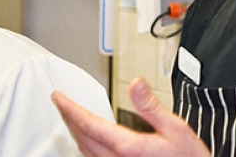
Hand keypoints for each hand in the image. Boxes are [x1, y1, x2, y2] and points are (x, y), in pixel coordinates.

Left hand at [51, 78, 211, 156]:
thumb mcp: (176, 129)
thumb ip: (152, 106)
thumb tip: (136, 84)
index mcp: (127, 147)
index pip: (88, 124)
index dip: (70, 109)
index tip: (58, 97)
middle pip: (82, 138)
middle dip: (68, 118)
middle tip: (60, 103)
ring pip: (85, 151)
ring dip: (75, 133)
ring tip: (69, 118)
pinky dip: (85, 147)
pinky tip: (88, 142)